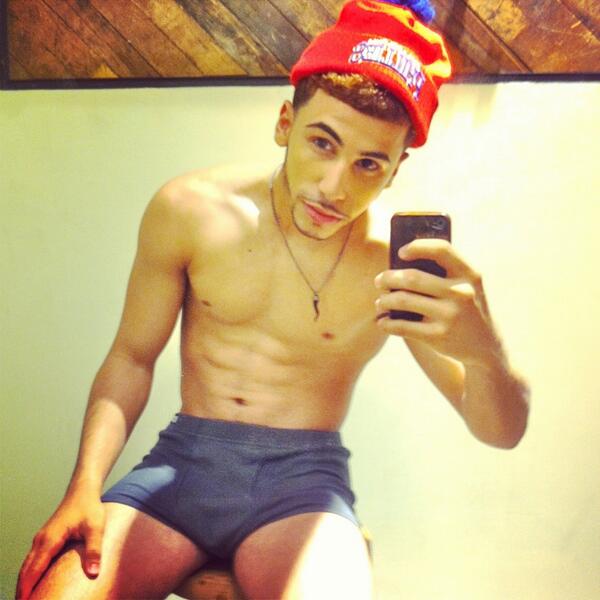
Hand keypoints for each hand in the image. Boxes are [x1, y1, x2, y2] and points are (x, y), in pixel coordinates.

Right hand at [16, 491, 105, 598]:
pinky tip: (36, 583)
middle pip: (26, 571)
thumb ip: (94, 550)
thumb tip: (93, 573)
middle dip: (22, 590)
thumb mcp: (95, 528)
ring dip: (25, 583)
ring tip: (27, 599)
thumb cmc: (89, 507)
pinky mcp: (45, 539)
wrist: (83, 491)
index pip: (33, 571)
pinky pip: (33, 561)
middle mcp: (41, 541)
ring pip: (27, 566)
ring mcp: (41, 539)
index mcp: (50, 540)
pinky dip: (30, 574)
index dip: (26, 590)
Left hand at [374, 239, 500, 364]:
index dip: (418, 247)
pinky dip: (387, 323)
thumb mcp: (467, 287)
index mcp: (469, 274)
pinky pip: (402, 326)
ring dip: (384, 300)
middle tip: (379, 281)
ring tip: (380, 302)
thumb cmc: (466, 308)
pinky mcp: (438, 336)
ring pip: (403, 300)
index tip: (401, 252)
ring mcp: (449, 316)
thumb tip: (400, 263)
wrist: (485, 347)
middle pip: (412, 278)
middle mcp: (461, 293)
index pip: (441, 250)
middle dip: (389, 278)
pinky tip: (383, 322)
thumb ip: (444, 273)